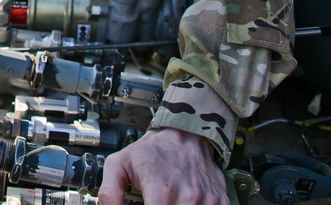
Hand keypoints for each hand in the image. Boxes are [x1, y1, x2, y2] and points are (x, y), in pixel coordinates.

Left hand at [97, 127, 228, 204]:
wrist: (184, 133)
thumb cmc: (152, 150)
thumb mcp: (119, 164)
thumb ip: (109, 193)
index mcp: (162, 191)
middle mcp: (187, 197)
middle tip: (153, 202)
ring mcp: (207, 200)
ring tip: (167, 200)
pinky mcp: (220, 200)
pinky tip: (183, 202)